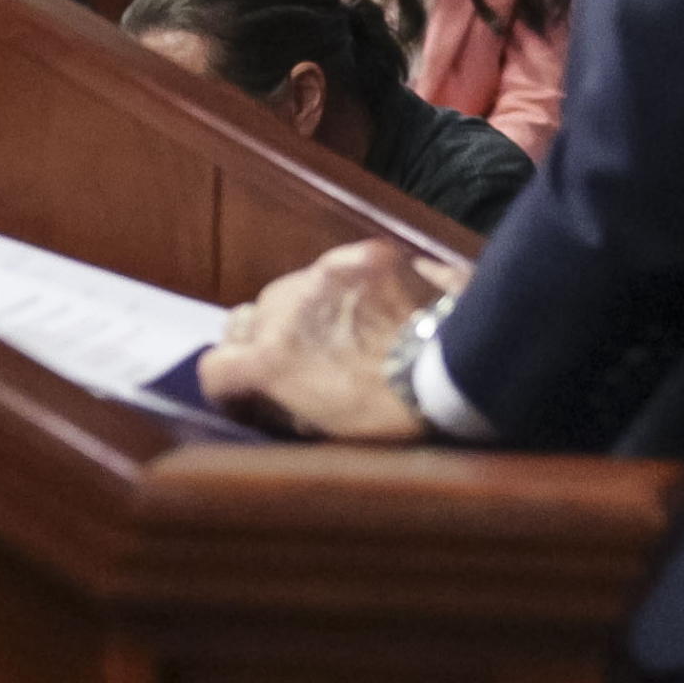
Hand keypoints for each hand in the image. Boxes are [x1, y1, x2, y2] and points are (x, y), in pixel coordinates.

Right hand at [199, 240, 460, 441]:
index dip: (225, 387)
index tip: (242, 397)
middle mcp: (286, 305)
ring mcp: (326, 272)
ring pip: (293, 286)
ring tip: (343, 330)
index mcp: (272, 357)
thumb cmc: (400, 415)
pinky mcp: (367, 253)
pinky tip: (380, 306)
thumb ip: (291, 404)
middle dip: (265, 338)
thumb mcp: (333, 429)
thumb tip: (279, 400)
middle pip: (251, 316)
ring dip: (305, 309)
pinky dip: (350, 288)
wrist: (467, 368)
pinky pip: (343, 268)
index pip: (216, 366)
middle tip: (297, 360)